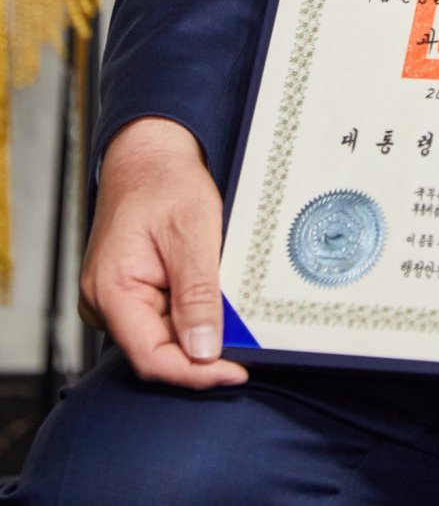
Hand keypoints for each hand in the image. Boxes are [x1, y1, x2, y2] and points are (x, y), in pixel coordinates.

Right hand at [79, 116, 248, 389]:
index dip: (195, 373)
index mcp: (111, 291)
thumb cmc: (165, 182)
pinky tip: (214, 302)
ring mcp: (116, 298)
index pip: (151, 357)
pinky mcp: (130, 291)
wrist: (151, 154)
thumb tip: (204, 352)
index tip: (234, 372)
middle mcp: (105, 302)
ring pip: (162, 337)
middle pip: (157, 352)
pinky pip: (162, 317)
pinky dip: (191, 315)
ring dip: (198, 332)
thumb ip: (197, 296)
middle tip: (245, 346)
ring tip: (232, 315)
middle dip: (201, 353)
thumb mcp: (192, 234)